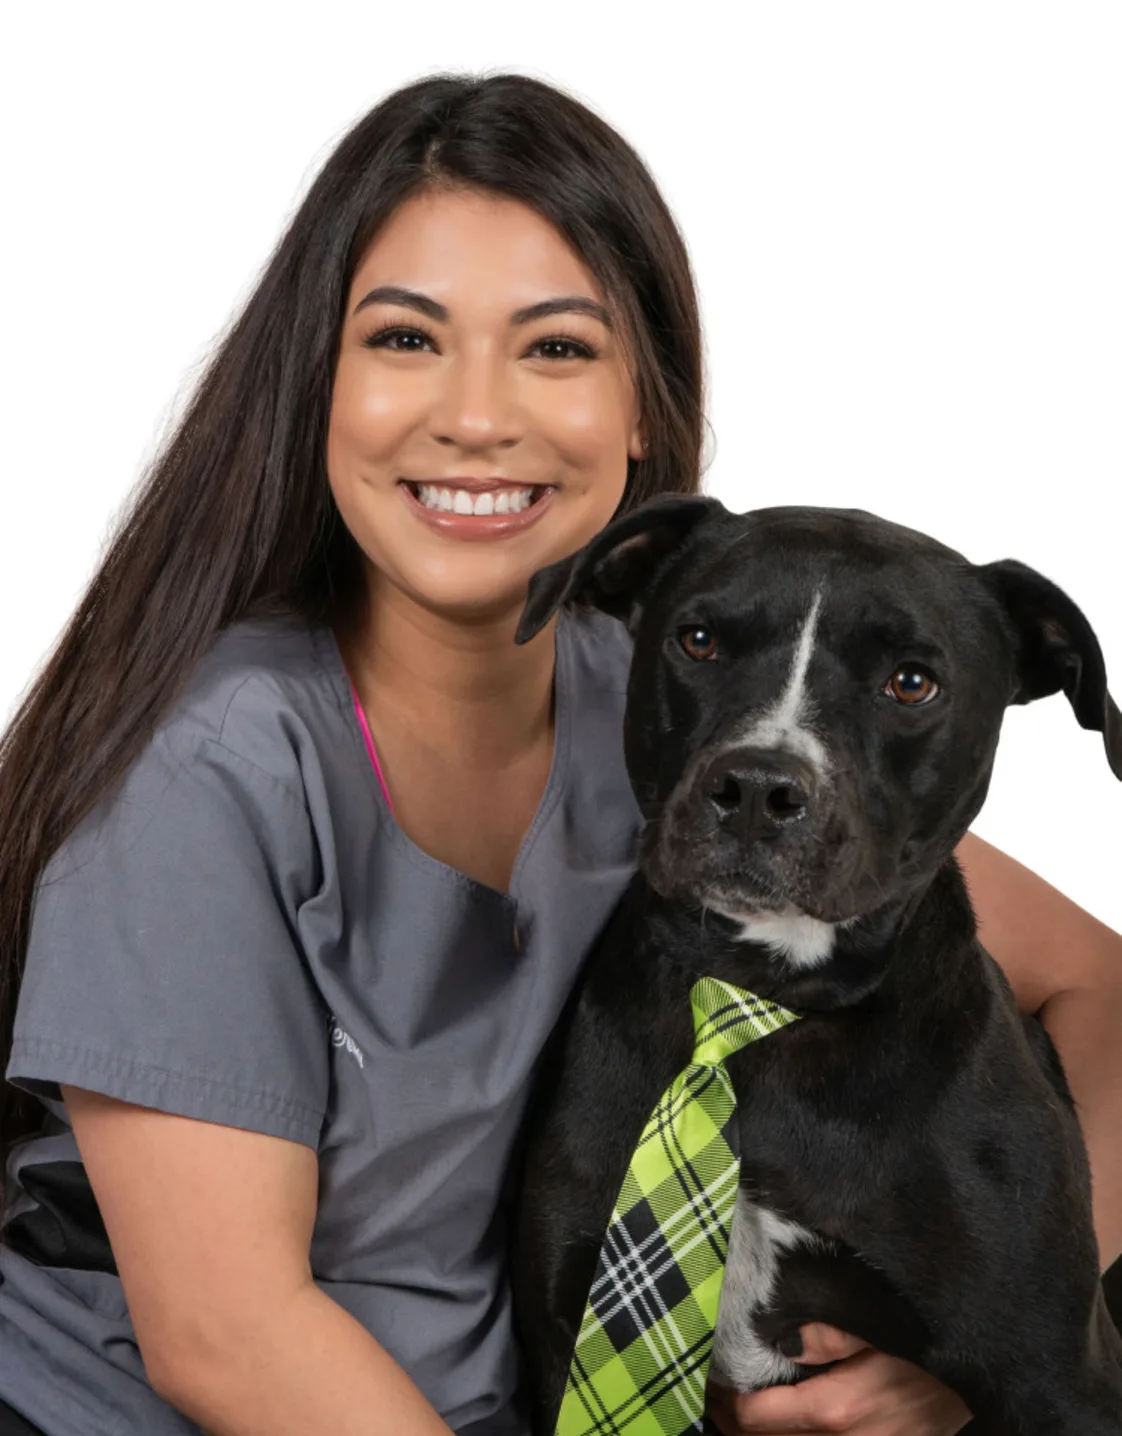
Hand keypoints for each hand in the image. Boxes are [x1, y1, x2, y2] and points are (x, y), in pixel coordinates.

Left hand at [705, 1323, 972, 1434]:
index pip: (757, 1417)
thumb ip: (827, 1335)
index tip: (709, 1379)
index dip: (725, 1401)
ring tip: (741, 1411)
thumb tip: (782, 1339)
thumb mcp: (878, 1327)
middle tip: (715, 1397)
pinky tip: (787, 1420)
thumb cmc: (929, 1344)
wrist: (985, 1376)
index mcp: (834, 1410)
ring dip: (766, 1433)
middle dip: (737, 1423)